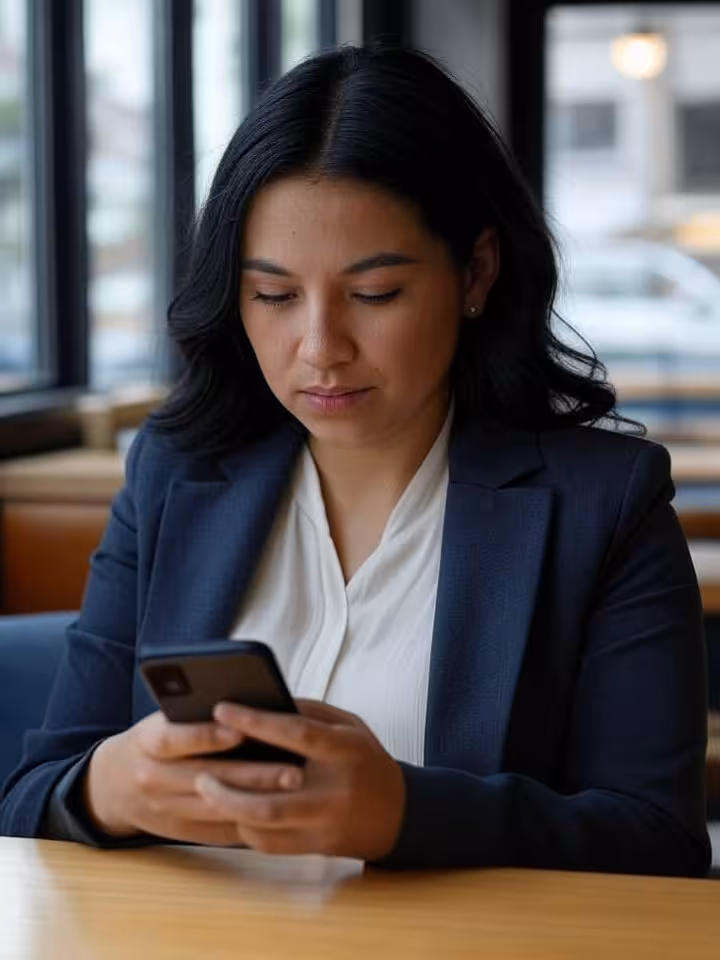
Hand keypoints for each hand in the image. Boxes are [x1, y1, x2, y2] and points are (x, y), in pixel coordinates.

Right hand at [83, 711, 312, 845]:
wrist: (113, 784)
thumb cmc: (154, 741)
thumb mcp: (162, 720)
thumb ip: (194, 715)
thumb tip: (247, 706)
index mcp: (146, 742)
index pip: (174, 738)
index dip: (206, 736)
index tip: (242, 730)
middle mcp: (152, 778)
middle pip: (205, 778)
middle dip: (252, 776)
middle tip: (293, 771)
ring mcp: (163, 809)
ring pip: (214, 808)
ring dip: (256, 801)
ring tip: (293, 791)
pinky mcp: (177, 832)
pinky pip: (215, 832)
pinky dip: (246, 823)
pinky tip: (278, 813)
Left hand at [193, 700, 405, 860]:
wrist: (398, 813)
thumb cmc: (365, 759)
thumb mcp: (348, 725)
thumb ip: (309, 712)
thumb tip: (263, 700)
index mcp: (344, 749)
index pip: (296, 733)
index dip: (256, 721)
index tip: (221, 709)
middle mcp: (335, 790)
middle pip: (272, 794)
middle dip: (229, 785)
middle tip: (200, 771)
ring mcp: (325, 823)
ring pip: (266, 825)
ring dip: (230, 809)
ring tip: (206, 791)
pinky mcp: (317, 847)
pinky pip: (270, 844)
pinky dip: (245, 827)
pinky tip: (230, 811)